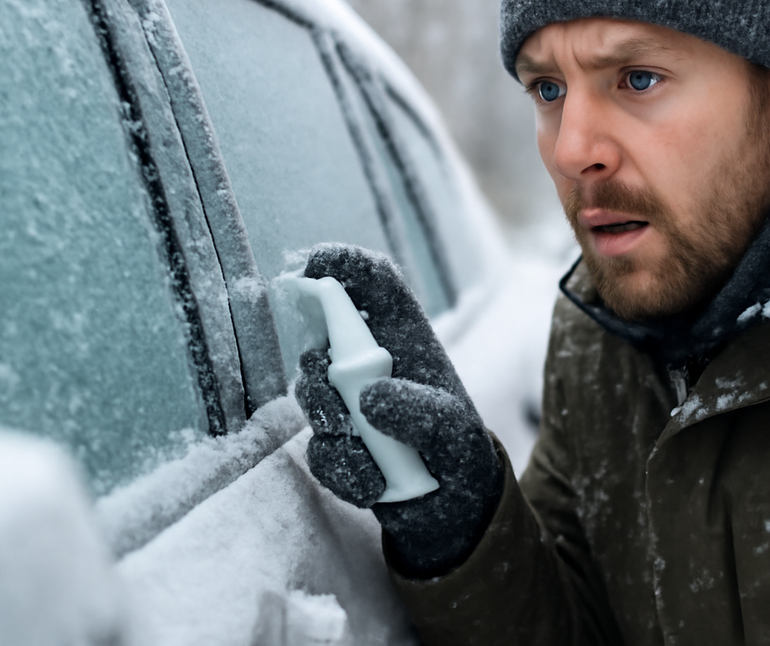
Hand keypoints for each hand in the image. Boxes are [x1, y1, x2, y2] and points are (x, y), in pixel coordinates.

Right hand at [294, 244, 502, 577]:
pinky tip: (375, 482)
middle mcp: (370, 361)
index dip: (342, 264)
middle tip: (339, 403)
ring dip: (334, 427)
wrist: (454, 505)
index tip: (313, 268)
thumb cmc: (459, 447)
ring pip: (310, 393)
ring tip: (375, 455)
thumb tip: (368, 398)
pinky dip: (344, 469)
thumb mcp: (452, 426)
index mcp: (404, 337)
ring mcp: (348, 399)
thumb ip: (418, 410)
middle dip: (319, 371)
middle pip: (321, 339)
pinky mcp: (336, 440)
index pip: (372, 282)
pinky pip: (319, 449)